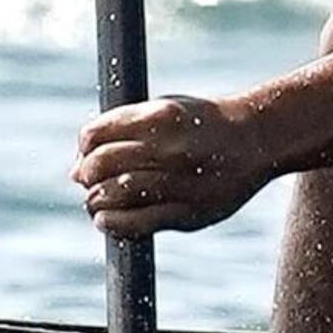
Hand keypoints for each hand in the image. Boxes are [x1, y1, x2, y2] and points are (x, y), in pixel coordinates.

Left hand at [72, 93, 271, 236]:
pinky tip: (107, 219)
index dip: (84, 145)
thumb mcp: (166, 108)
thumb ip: (123, 128)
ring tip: (97, 200)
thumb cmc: (202, 123)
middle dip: (86, 174)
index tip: (87, 152)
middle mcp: (171, 149)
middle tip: (88, 179)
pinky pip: (137, 223)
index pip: (96, 134)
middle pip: (101, 164)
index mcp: (162, 117)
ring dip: (95, 200)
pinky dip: (112, 223)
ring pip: (115, 194)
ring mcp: (181, 183)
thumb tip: (75, 170)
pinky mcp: (189, 213)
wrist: (258, 140)